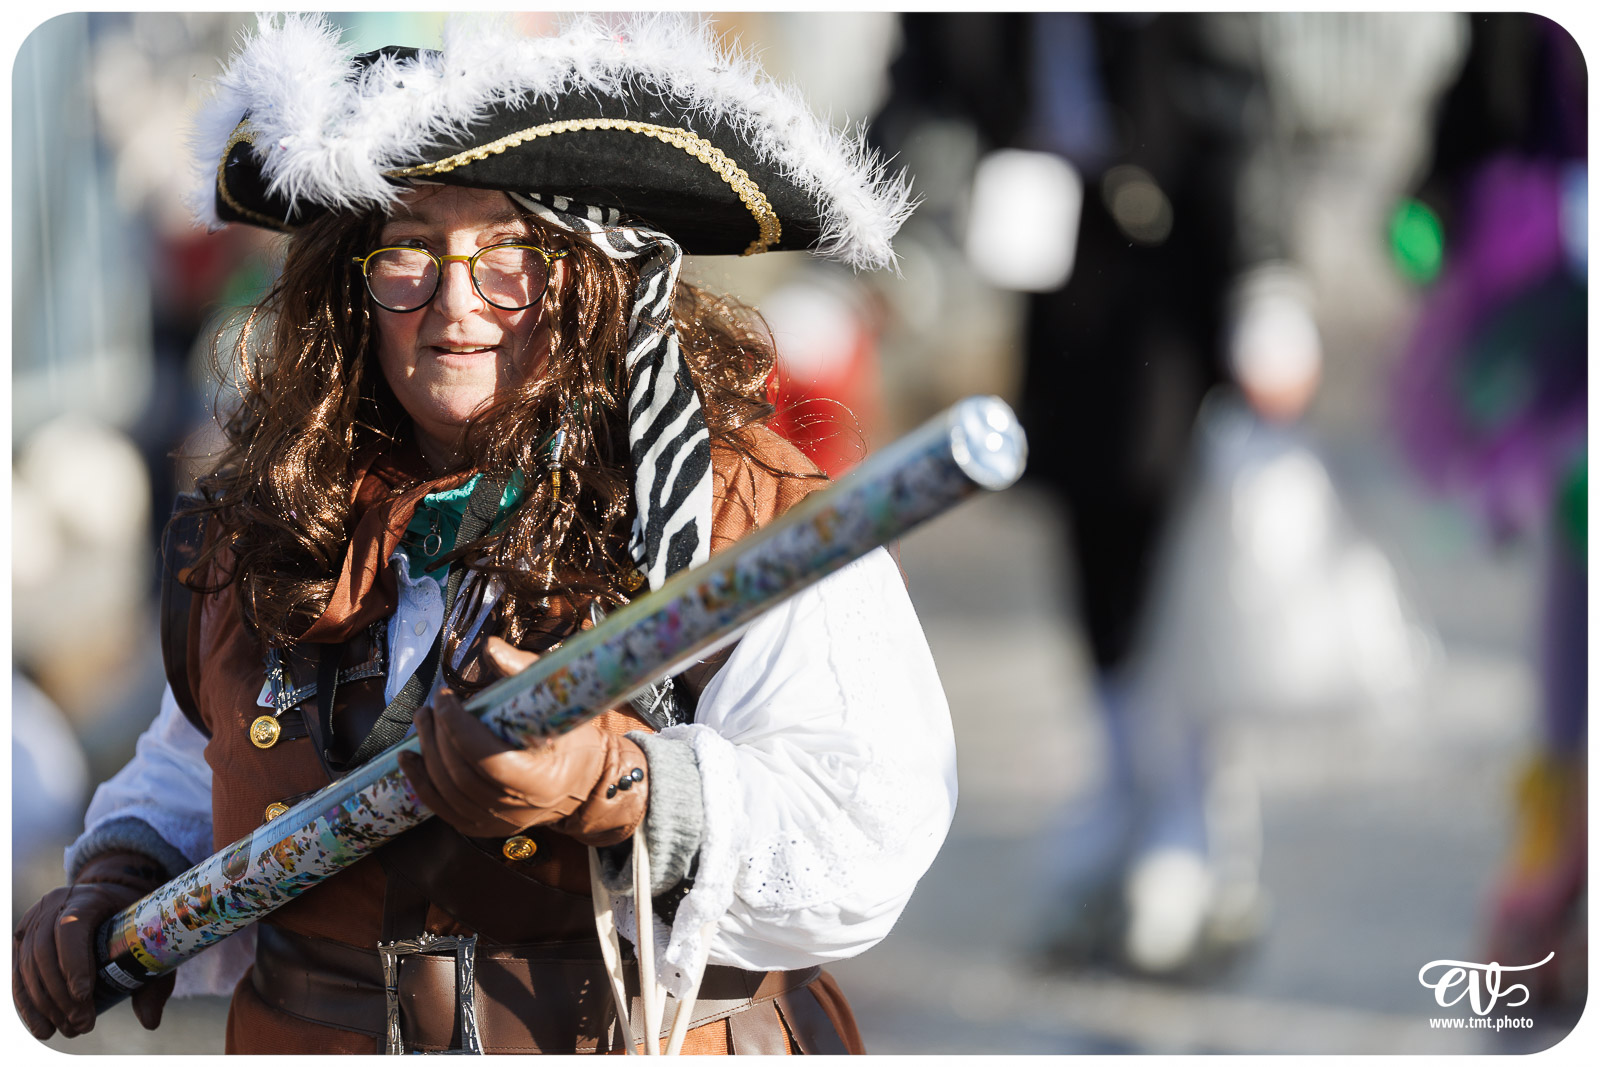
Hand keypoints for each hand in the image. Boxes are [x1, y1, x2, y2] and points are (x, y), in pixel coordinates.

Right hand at [13, 853, 175, 1039]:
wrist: (110, 896)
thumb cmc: (133, 919)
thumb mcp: (149, 938)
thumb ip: (154, 975)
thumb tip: (150, 1021)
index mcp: (87, 899)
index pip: (71, 928)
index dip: (74, 962)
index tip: (85, 996)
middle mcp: (54, 906)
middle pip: (46, 952)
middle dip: (62, 995)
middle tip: (83, 1024)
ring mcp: (33, 921)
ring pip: (28, 966)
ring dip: (46, 1005)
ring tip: (69, 1029)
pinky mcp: (22, 940)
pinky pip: (18, 974)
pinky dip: (28, 1005)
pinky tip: (43, 1028)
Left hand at [399, 639, 648, 846]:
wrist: (585, 784)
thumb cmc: (575, 738)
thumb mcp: (563, 704)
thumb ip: (526, 674)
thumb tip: (490, 648)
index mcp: (542, 781)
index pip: (488, 759)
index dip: (458, 727)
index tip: (447, 698)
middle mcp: (517, 810)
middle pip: (461, 775)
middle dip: (438, 735)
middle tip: (433, 705)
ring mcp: (497, 823)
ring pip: (447, 791)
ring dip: (427, 752)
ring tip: (422, 720)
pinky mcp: (481, 827)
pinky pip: (441, 808)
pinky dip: (420, 781)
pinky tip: (408, 757)